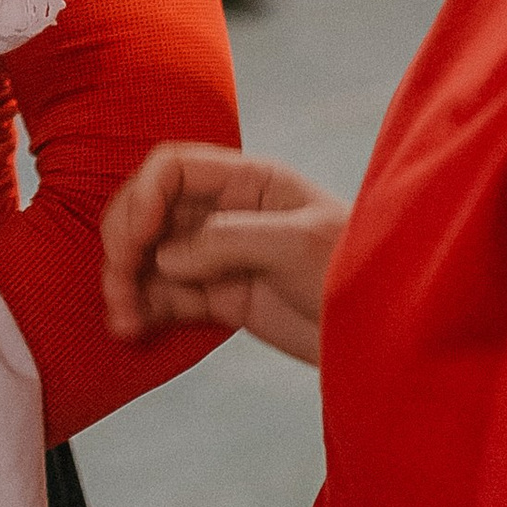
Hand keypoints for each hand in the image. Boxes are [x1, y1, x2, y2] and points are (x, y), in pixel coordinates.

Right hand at [101, 142, 346, 366]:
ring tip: (123, 320)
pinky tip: (132, 328)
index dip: (143, 197)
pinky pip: (166, 295)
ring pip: (150, 257)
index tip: (136, 239)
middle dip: (125, 244)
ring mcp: (220, 256)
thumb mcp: (298, 245)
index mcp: (250, 181)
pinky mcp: (219, 297)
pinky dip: (142, 308)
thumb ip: (227, 240)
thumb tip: (165, 256)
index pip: (173, 168)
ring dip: (126, 283)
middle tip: (119, 283)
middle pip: (149, 211)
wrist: (387, 337)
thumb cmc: (359, 274)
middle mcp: (227, 211)